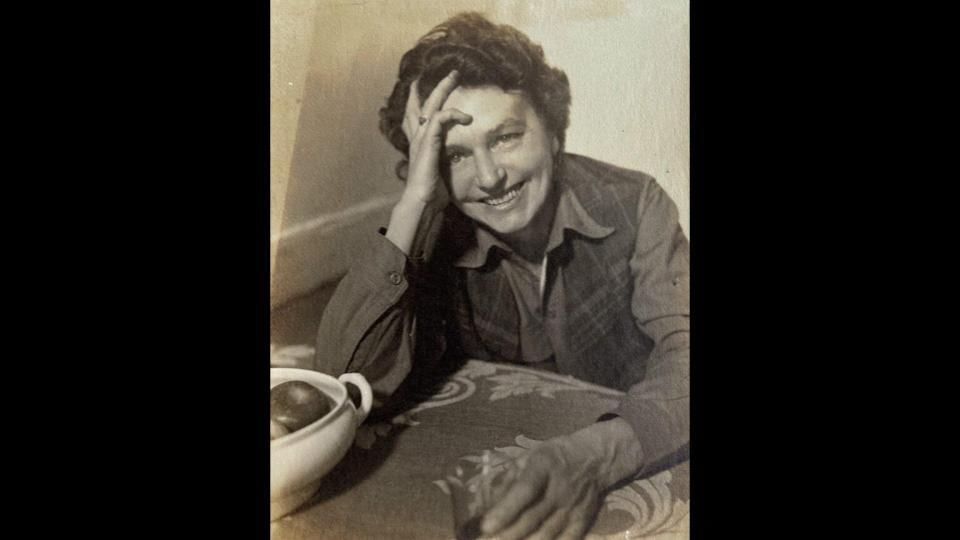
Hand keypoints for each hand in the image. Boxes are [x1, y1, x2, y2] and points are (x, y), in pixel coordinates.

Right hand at [400, 71, 471, 204]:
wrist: (422, 201)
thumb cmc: (432, 193)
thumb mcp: (442, 172)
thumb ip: (447, 161)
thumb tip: (461, 163)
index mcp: (419, 144)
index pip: (416, 117)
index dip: (419, 101)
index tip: (426, 88)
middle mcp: (417, 137)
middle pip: (421, 104)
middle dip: (433, 87)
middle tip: (447, 73)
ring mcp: (421, 138)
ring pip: (429, 104)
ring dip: (442, 88)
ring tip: (454, 76)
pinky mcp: (428, 142)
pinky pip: (439, 118)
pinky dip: (452, 114)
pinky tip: (466, 117)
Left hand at [480, 419, 644, 539]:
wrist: (595, 458)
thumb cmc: (554, 457)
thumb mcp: (529, 457)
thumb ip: (509, 480)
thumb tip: (488, 506)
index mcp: (543, 466)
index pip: (524, 490)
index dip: (505, 509)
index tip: (486, 526)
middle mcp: (560, 488)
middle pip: (532, 517)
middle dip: (508, 534)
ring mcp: (573, 507)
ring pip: (546, 533)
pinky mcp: (583, 520)